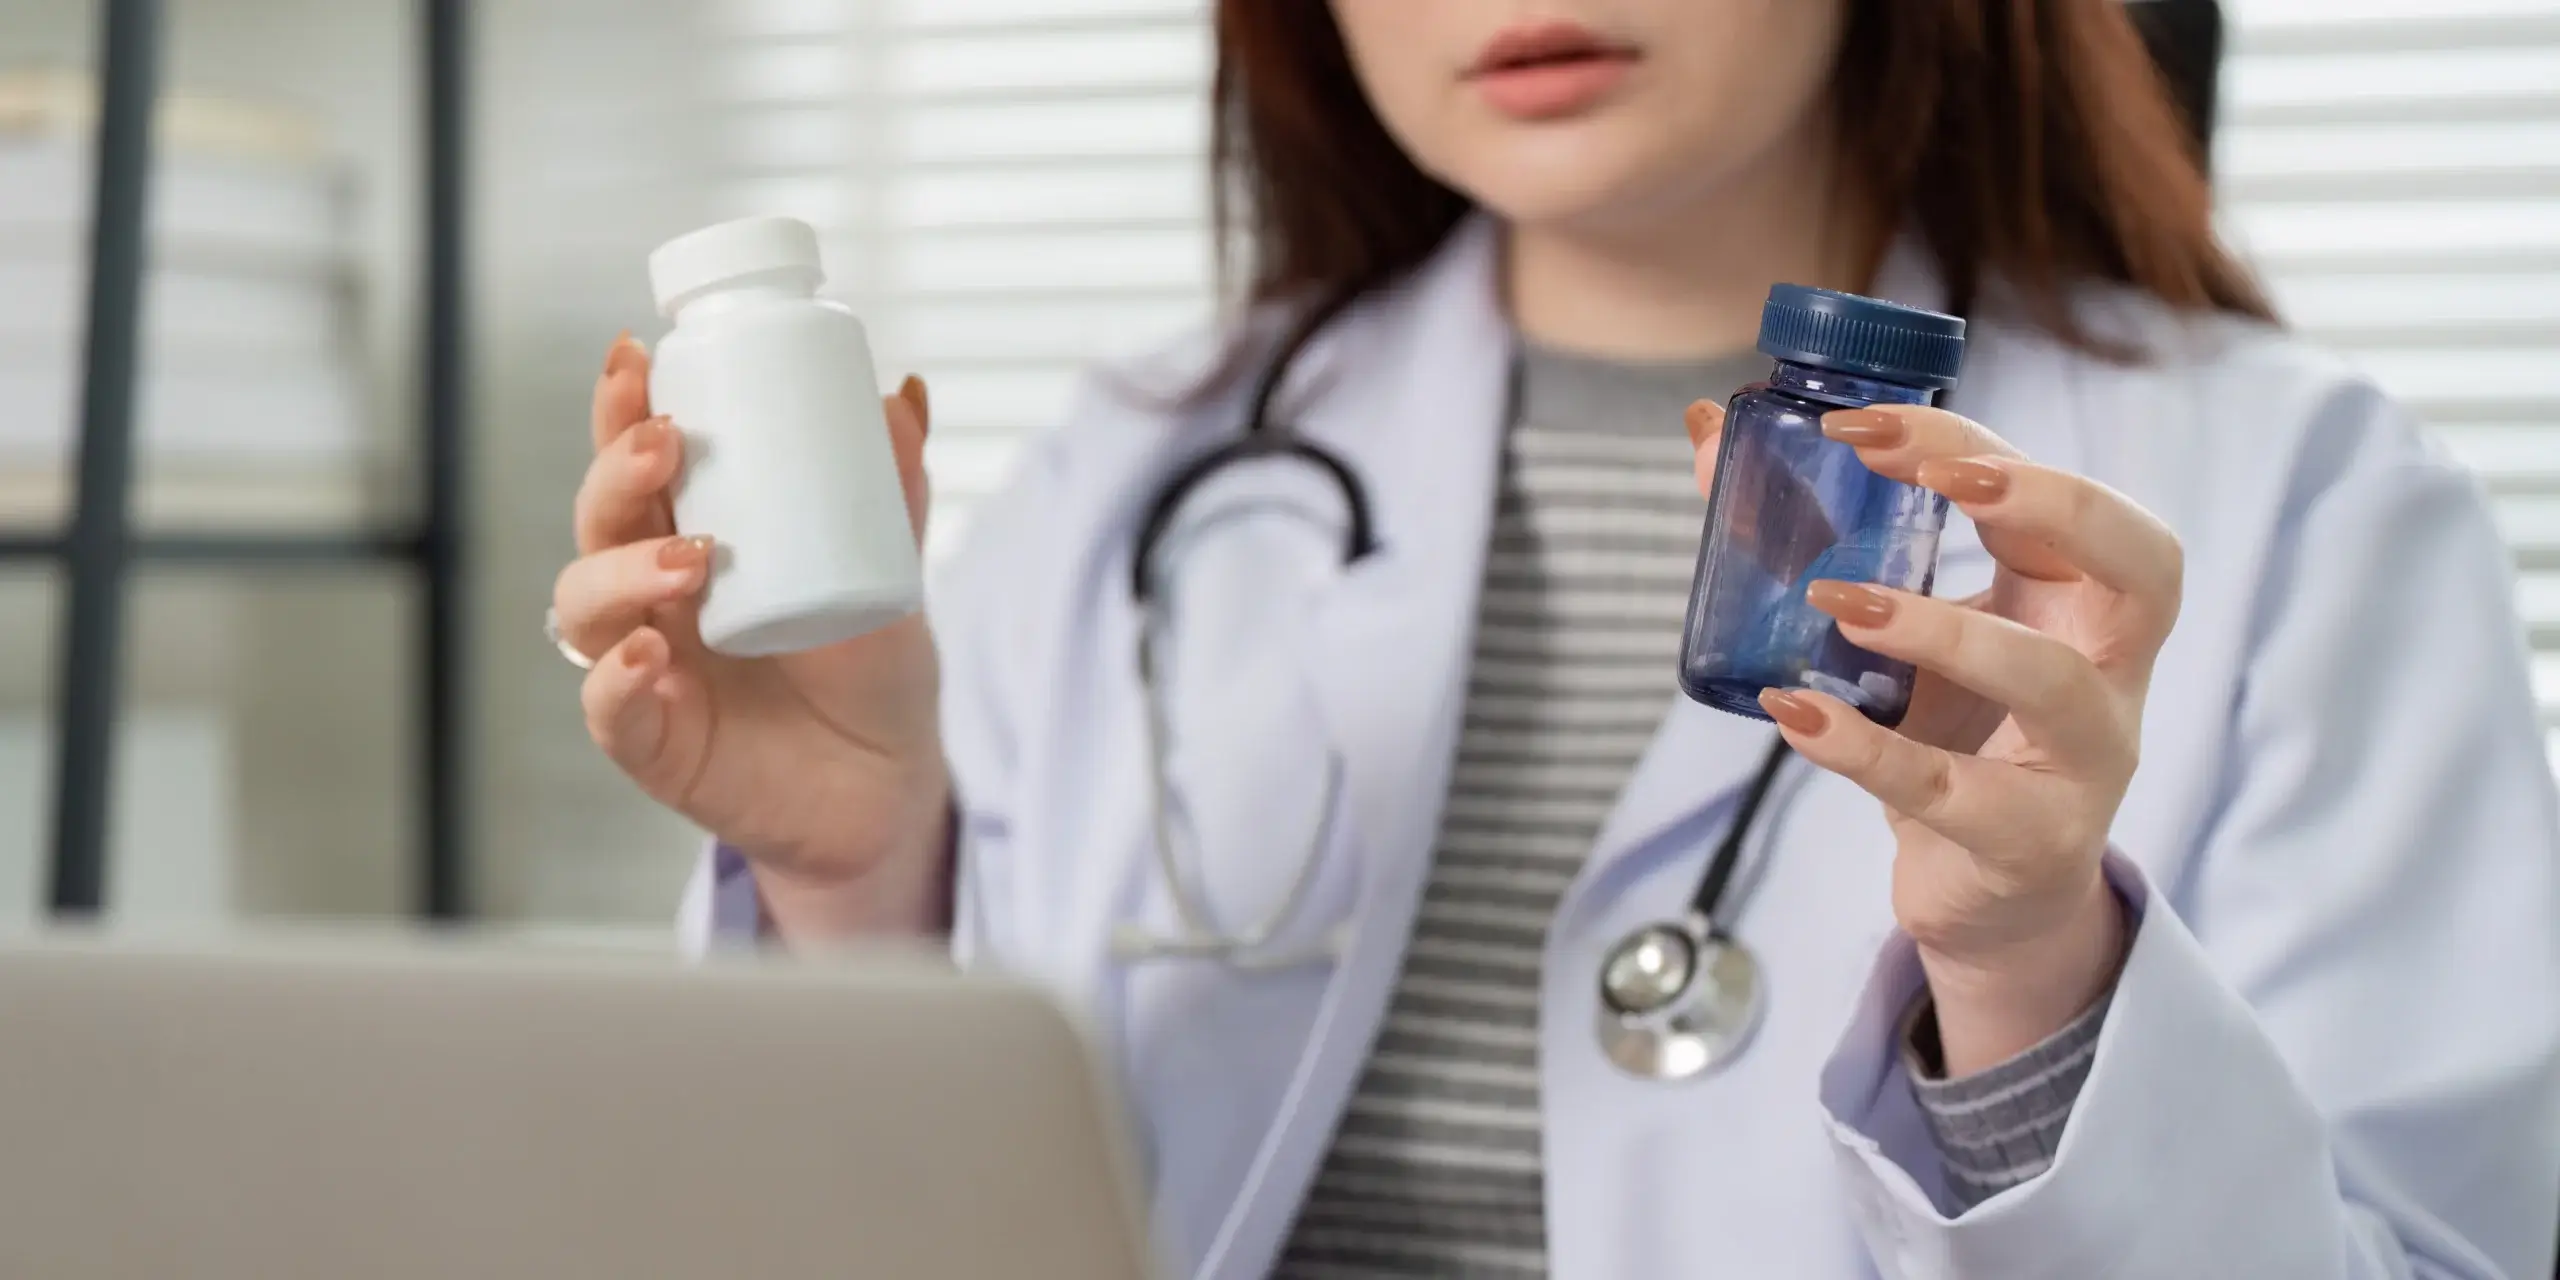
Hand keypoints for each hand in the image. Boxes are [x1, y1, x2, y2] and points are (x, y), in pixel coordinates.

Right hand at [554, 334, 949, 939]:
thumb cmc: (870, 670)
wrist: (889, 786)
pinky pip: (606, 707)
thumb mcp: (888, 574)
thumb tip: (906, 397)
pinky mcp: (652, 741)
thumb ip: (892, 495)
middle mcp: (652, 594)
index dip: (621, 406)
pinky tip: (651, 654)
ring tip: (691, 561)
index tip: (638, 356)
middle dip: (616, 471)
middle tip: (664, 443)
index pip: (637, 461)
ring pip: (583, 604)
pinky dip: (617, 678)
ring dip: (620, 569)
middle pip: (597, 518)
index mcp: (693, 535)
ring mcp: (644, 665)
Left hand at [1686, 400, 2168, 1072]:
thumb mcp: (1900, 630)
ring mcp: (2086, 758)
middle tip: (1941, 475)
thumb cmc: (1955, 734)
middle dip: (2053, 501)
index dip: (1982, 446)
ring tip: (1838, 600)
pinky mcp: (2033, 838)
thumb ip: (1814, 533)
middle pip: (2146, 565)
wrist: (1986, 890)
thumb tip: (1706, 431)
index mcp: (2080, 597)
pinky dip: (1868, 750)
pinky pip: (1956, 792)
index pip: (2061, 498)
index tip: (1864, 426)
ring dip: (1944, 631)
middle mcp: (2110, 667)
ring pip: (2052, 680)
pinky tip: (1795, 715)